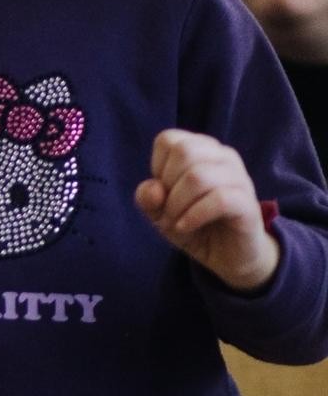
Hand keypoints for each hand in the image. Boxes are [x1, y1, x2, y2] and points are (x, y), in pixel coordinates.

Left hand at [135, 129, 277, 292]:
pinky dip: (193, 216)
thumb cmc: (193, 224)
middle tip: (168, 210)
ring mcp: (240, 178)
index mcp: (203, 149)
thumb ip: (148, 198)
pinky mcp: (248, 204)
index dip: (157, 167)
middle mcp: (224, 157)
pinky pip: (219, 200)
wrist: (228, 255)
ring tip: (175, 222)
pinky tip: (185, 227)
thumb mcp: (160, 212)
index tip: (164, 190)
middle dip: (167, 185)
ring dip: (177, 204)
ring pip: (198, 176)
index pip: (168, 140)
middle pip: (183, 152)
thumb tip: (153, 189)